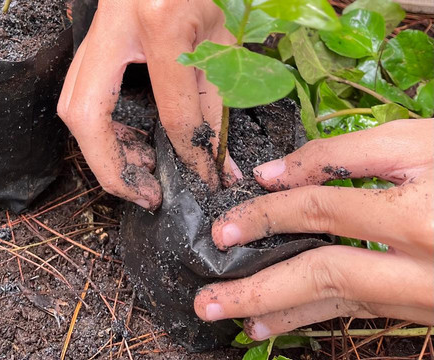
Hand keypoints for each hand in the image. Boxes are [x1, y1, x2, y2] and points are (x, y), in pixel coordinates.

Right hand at [58, 0, 239, 209]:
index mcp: (161, 23)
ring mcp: (93, 33)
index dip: (191, 153)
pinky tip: (130, 143)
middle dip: (110, 167)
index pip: (172, 109)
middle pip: (85, 116)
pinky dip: (102, 130)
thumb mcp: (220, 35)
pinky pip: (80, 96)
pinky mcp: (88, 42)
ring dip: (103, 151)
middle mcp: (113, 29)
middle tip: (144, 194)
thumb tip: (217, 160)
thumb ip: (215, 99)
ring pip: (72, 108)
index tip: (204, 176)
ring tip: (141, 171)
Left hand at [194, 119, 433, 339]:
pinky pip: (354, 312)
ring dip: (278, 312)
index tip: (227, 225)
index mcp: (417, 214)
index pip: (320, 209)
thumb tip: (275, 173)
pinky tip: (275, 324)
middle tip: (207, 300)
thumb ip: (347, 153)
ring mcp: (419, 292)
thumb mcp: (420, 143)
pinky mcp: (417, 306)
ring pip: (337, 305)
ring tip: (230, 320)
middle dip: (259, 288)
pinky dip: (310, 316)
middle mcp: (418, 264)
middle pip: (323, 275)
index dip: (267, 214)